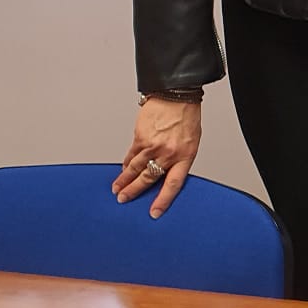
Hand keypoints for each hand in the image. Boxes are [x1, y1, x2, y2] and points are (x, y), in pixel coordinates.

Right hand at [114, 97, 202, 218]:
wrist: (177, 95)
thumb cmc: (187, 118)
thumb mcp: (190, 142)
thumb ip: (177, 159)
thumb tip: (164, 174)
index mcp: (185, 156)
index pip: (173, 184)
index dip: (163, 200)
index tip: (154, 213)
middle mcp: (168, 153)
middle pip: (148, 178)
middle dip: (134, 191)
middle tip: (123, 200)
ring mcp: (153, 145)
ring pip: (135, 168)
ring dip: (124, 180)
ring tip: (117, 189)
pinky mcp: (141, 137)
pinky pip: (131, 155)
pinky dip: (125, 164)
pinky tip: (122, 170)